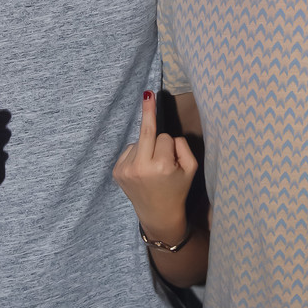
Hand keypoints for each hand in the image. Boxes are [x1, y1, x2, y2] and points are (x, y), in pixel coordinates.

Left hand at [113, 90, 196, 242]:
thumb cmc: (177, 188)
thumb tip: (164, 128)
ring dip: (146, 148)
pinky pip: (130, 149)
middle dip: (148, 112)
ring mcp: (126, 170)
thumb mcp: (191, 168)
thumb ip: (182, 144)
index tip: (173, 158)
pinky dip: (137, 154)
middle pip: (147, 131)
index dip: (172, 146)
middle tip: (149, 93)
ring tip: (151, 169)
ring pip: (139, 141)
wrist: (158, 214)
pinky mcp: (116, 171)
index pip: (166, 137)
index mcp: (161, 167)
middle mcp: (141, 167)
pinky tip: (141, 170)